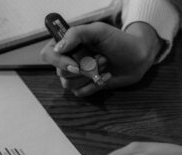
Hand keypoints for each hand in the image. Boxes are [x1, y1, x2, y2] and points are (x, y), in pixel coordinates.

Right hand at [40, 22, 162, 96]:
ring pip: (68, 84)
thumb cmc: (119, 41)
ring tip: (104, 65)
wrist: (137, 58)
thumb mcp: (98, 31)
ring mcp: (75, 74)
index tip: (75, 64)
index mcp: (67, 44)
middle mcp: (67, 59)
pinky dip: (94, 86)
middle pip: (60, 72)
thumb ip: (76, 34)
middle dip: (84, 67)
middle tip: (101, 58)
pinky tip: (105, 76)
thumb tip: (58, 48)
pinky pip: (79, 92)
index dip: (59, 62)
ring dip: (90, 75)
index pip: (48, 54)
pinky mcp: (83, 86)